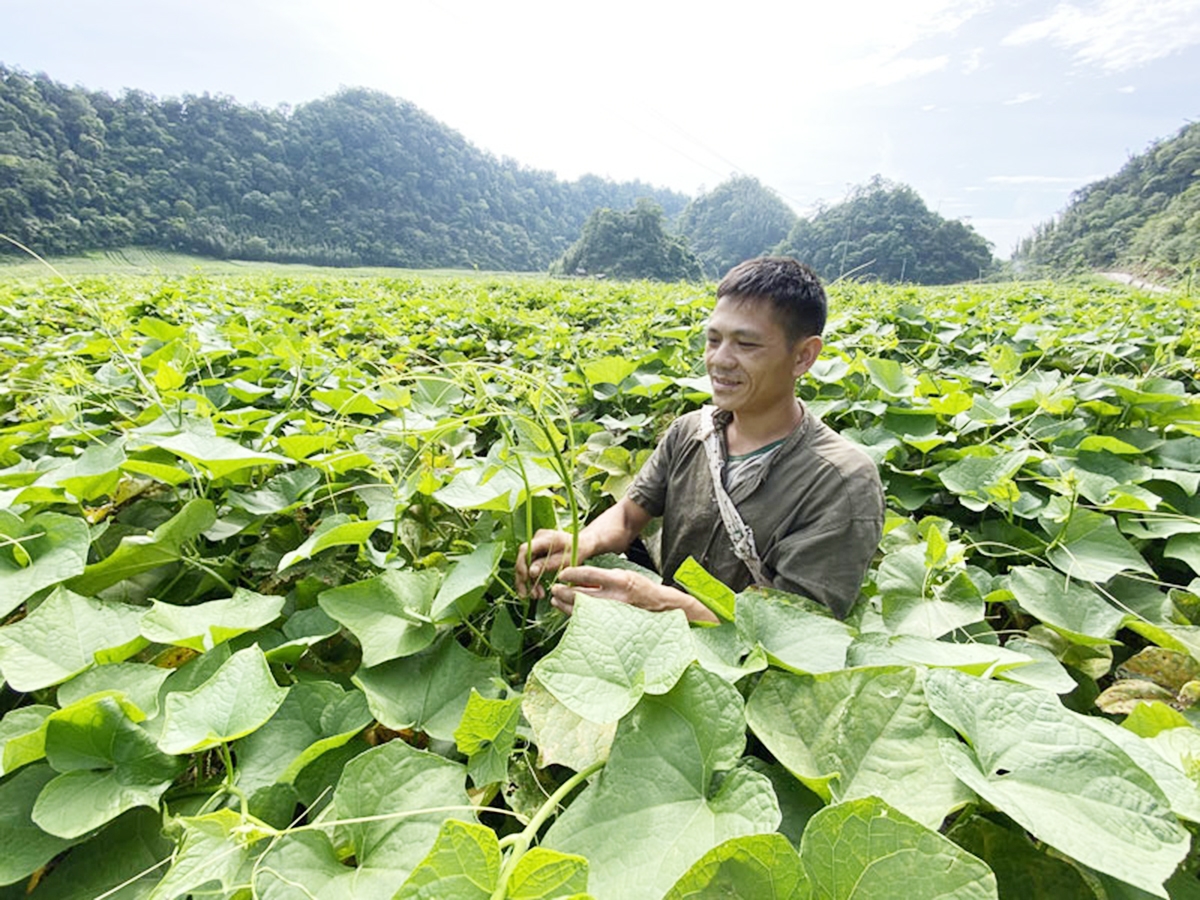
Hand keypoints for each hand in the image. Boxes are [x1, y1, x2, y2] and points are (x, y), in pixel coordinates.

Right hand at [515, 529, 575, 598]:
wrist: (582, 544)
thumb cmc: (577, 550)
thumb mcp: (566, 560)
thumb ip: (548, 564)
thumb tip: (530, 572)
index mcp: (545, 538)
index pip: (525, 549)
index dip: (522, 565)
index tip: (526, 579)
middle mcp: (537, 540)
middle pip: (522, 559)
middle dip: (524, 579)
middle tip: (530, 594)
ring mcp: (535, 546)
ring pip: (525, 565)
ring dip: (528, 582)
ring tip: (536, 596)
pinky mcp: (536, 553)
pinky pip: (529, 567)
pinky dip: (532, 580)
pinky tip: (537, 592)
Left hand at [548, 565, 665, 615]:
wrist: (659, 609)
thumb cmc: (640, 589)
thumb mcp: (624, 575)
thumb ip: (602, 577)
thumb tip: (577, 578)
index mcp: (620, 581)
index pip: (589, 574)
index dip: (572, 573)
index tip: (563, 573)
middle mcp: (616, 598)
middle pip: (581, 594)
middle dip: (564, 590)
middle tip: (555, 587)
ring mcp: (613, 614)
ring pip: (580, 610)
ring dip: (564, 603)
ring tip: (556, 598)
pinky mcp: (611, 625)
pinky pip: (587, 620)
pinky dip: (573, 614)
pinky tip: (566, 609)